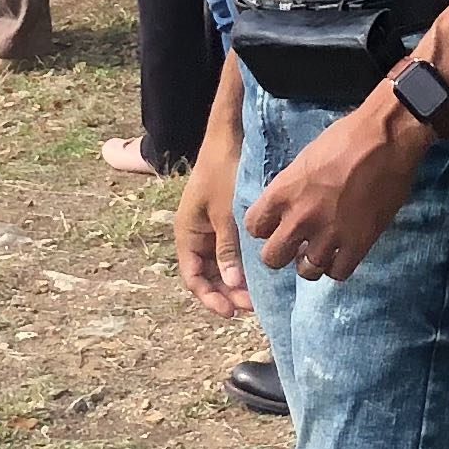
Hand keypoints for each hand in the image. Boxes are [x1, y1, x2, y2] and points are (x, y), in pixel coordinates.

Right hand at [175, 128, 250, 315]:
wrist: (229, 137)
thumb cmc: (223, 171)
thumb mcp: (225, 212)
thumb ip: (227, 249)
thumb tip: (232, 286)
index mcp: (187, 234)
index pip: (193, 277)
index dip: (210, 298)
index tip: (231, 312)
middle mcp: (197, 235)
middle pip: (208, 276)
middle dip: (227, 293)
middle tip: (252, 307)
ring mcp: (212, 229)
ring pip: (221, 266)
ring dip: (236, 281)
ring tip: (258, 295)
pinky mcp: (227, 222)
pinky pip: (232, 251)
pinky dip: (243, 264)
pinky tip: (260, 273)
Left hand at [241, 92, 428, 280]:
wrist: (387, 139)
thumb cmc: (346, 138)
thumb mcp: (305, 158)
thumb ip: (291, 187)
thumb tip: (288, 205)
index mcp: (283, 192)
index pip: (254, 227)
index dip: (264, 227)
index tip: (275, 224)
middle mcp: (300, 218)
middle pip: (272, 258)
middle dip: (282, 252)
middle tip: (296, 243)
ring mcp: (329, 234)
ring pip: (306, 271)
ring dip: (312, 262)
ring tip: (321, 251)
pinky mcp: (358, 244)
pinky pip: (338, 273)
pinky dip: (338, 266)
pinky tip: (343, 254)